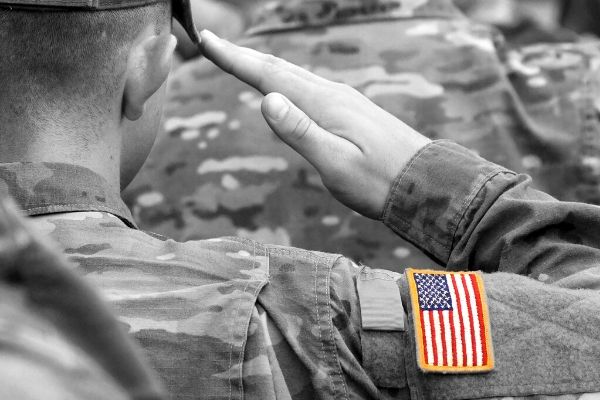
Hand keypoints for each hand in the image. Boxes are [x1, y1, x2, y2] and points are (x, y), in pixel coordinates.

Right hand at [199, 30, 429, 218]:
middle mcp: (332, 94)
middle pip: (279, 69)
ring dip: (264, 66)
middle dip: (243, 56)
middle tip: (212, 43)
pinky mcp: (351, 111)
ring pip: (295, 76)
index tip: (206, 41)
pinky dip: (286, 81)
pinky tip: (285, 88)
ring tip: (240, 60)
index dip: (235, 59)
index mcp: (323, 104)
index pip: (270, 76)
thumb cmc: (380, 181)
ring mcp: (344, 100)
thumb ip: (301, 132)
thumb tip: (266, 99)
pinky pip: (309, 87)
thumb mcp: (336, 163)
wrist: (426, 182)